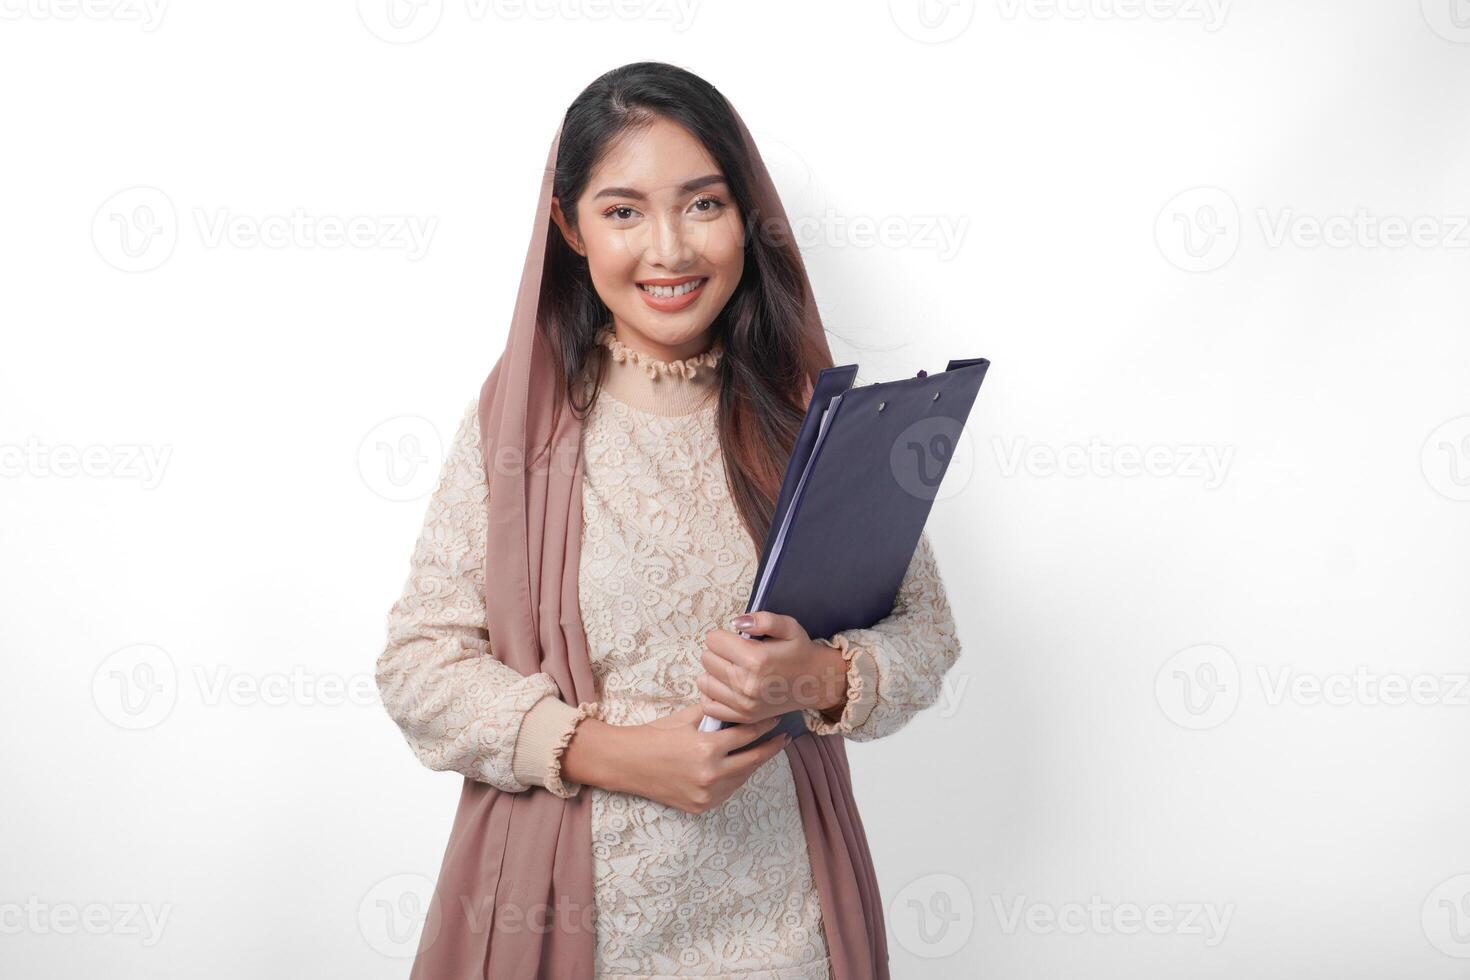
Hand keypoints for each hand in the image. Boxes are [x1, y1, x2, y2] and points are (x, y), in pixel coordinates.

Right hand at [560, 704, 789, 814]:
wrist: (627, 763)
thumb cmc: (655, 735)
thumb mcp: (686, 717)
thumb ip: (714, 713)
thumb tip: (737, 703)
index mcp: (708, 747)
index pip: (747, 734)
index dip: (764, 725)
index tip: (776, 719)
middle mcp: (711, 774)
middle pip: (753, 759)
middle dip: (771, 746)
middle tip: (784, 737)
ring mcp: (707, 794)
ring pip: (743, 777)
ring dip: (754, 762)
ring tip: (765, 749)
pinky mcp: (701, 806)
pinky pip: (728, 790)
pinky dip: (736, 777)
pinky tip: (742, 765)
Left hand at [697, 611, 849, 724]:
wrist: (816, 683)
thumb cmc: (799, 651)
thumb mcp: (789, 626)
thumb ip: (763, 619)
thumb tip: (736, 623)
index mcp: (756, 659)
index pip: (713, 640)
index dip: (722, 636)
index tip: (735, 640)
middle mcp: (747, 684)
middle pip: (706, 659)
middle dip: (718, 652)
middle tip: (736, 654)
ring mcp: (743, 704)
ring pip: (704, 681)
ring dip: (714, 673)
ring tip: (733, 669)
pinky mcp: (742, 717)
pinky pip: (708, 705)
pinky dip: (714, 695)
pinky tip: (728, 687)